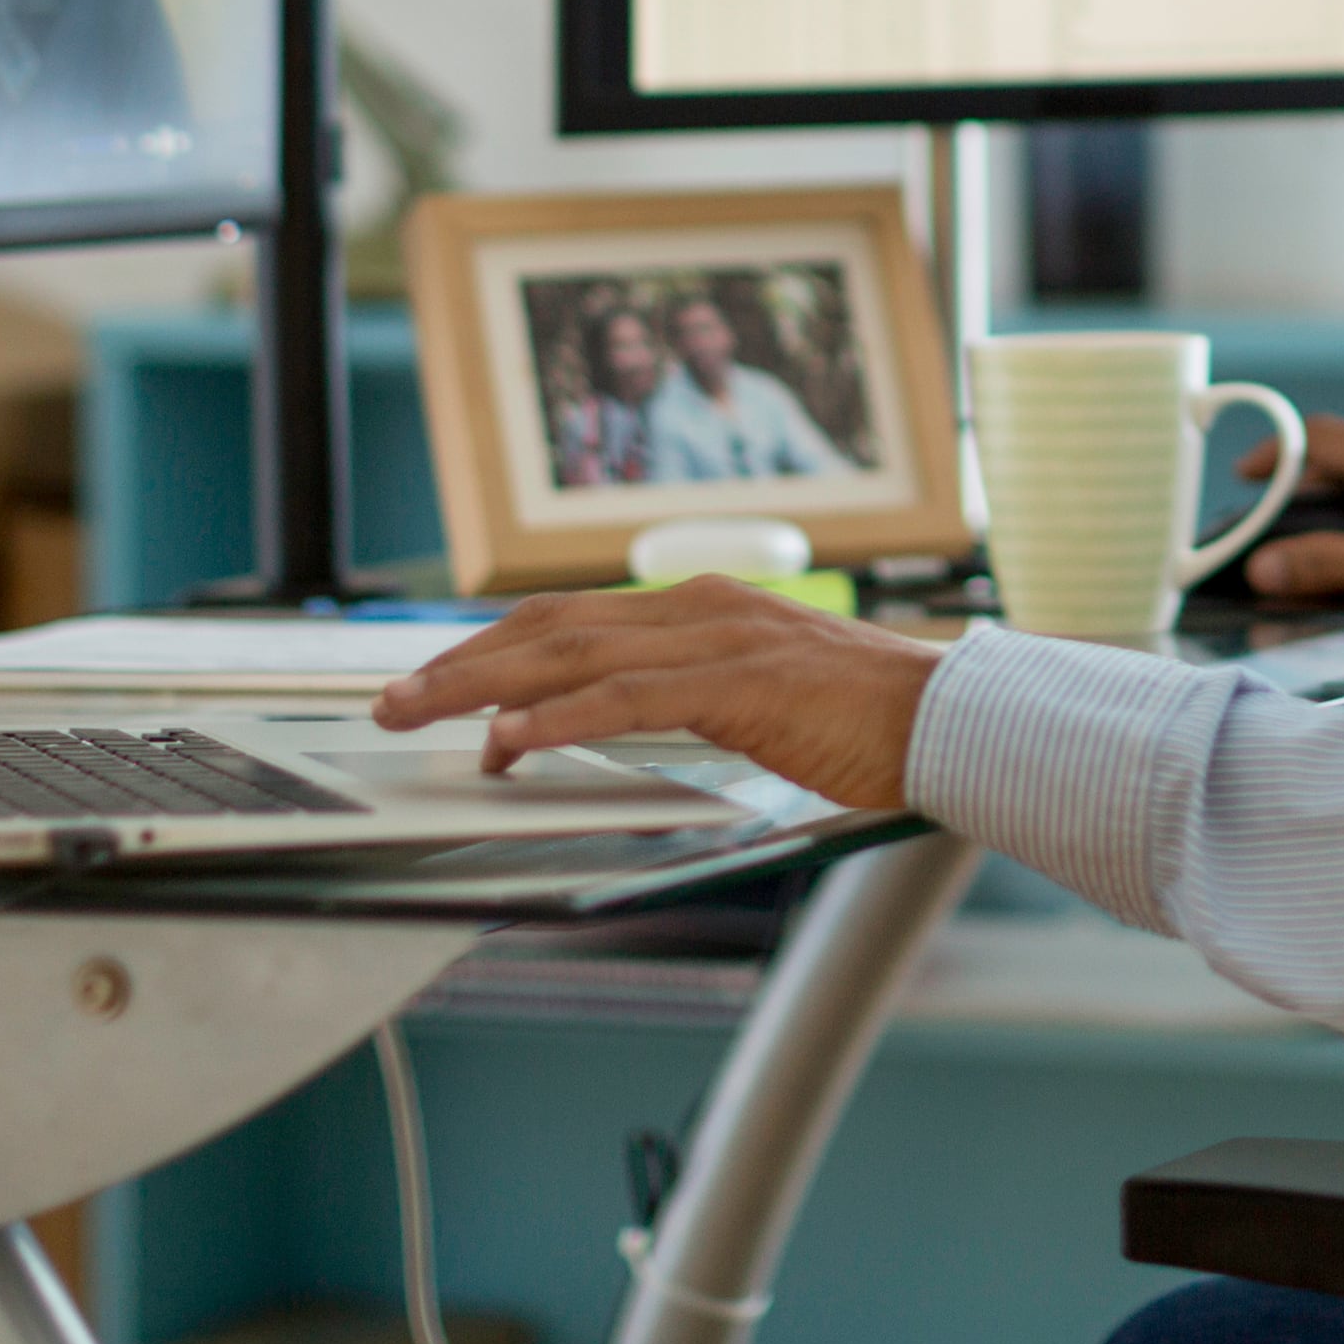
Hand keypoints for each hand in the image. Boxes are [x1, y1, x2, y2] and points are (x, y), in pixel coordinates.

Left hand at [370, 578, 947, 807]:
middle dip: (462, 662)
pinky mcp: (742, 680)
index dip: (494, 645)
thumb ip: (690, 700)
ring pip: (574, 653)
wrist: (952, 717)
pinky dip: (563, 715)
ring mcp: (721, 637)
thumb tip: (613, 729)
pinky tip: (513, 736)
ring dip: (484, 684)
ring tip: (420, 713)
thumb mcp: (757, 702)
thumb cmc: (866, 723)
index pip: (572, 619)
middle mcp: (700, 607)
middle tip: (391, 699)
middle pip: (552, 626)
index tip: (434, 679)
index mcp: (701, 609)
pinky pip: (632, 698)